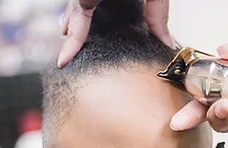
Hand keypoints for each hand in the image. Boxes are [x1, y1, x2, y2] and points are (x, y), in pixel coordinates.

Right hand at [57, 0, 174, 67]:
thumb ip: (157, 14)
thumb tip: (164, 42)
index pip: (78, 18)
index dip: (72, 43)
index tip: (63, 61)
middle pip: (73, 10)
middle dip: (72, 31)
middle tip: (70, 53)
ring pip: (75, 1)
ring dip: (75, 17)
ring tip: (74, 34)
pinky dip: (82, 6)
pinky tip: (88, 14)